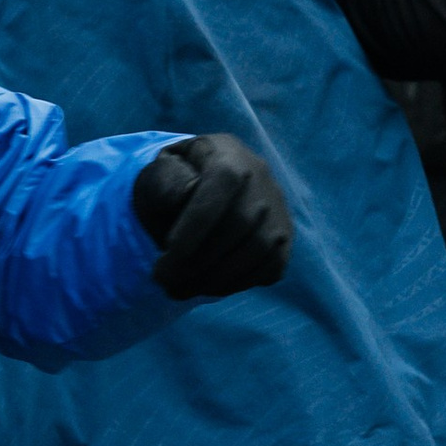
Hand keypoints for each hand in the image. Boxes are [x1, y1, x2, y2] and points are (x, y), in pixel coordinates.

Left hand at [132, 133, 292, 300]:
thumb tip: (176, 204)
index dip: (197, 223)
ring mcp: (279, 209)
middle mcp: (262, 178)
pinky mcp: (284, 238)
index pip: (222, 184)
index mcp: (229, 155)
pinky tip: (207, 287)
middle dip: (198, 259)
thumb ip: (163, 182)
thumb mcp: (161, 170)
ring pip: (258, 249)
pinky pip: (270, 267)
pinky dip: (237, 283)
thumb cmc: (176, 179)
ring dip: (215, 278)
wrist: (207, 181)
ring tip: (179, 290)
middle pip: (240, 222)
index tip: (166, 253)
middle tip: (163, 280)